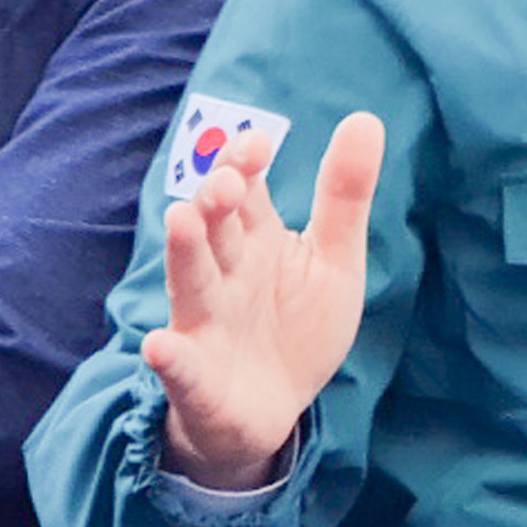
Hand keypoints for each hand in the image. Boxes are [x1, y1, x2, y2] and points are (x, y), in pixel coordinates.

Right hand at [148, 114, 383, 492]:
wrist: (275, 408)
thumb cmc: (298, 325)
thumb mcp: (334, 259)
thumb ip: (344, 195)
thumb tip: (365, 117)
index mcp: (255, 240)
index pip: (243, 191)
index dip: (244, 164)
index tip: (257, 143)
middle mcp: (223, 274)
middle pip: (213, 230)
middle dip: (214, 202)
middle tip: (224, 180)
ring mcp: (206, 324)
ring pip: (191, 283)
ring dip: (185, 253)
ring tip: (181, 220)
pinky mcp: (198, 379)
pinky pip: (181, 367)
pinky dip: (170, 358)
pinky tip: (161, 346)